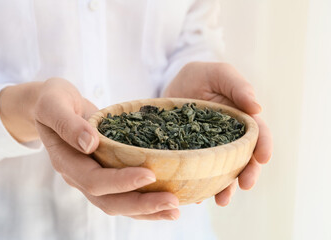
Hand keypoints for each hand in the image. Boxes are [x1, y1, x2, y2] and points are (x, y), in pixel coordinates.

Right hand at [0, 78, 179, 219]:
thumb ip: (68, 123)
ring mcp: (93, 177)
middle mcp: (80, 176)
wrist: (54, 106)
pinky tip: (167, 199)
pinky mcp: (105, 173)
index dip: (122, 181)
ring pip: (119, 203)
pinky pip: (125, 193)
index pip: (95, 180)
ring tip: (175, 210)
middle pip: (110, 201)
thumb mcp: (53, 104)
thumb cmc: (53, 100)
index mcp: (67, 161)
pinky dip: (145, 200)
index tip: (150, 174)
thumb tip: (90, 143)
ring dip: (147, 210)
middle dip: (142, 204)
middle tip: (173, 203)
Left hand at [163, 62, 272, 205]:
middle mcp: (228, 138)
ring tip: (220, 200)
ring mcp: (210, 149)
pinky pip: (196, 172)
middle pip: (242, 158)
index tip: (262, 159)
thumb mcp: (220, 74)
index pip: (257, 134)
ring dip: (224, 187)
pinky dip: (198, 185)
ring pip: (221, 171)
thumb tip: (257, 108)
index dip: (262, 146)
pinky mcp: (191, 155)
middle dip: (246, 173)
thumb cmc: (201, 75)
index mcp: (241, 119)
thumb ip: (238, 87)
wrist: (173, 83)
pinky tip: (195, 195)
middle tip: (245, 185)